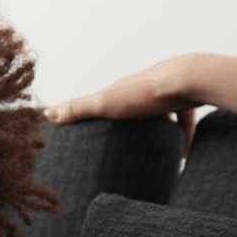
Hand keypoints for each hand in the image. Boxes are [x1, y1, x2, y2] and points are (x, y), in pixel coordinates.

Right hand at [44, 53, 206, 153]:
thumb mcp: (105, 104)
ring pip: (158, 112)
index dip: (92, 111)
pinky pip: (183, 121)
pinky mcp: (185, 100)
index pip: (101, 101)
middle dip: (126, 120)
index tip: (84, 123)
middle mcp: (140, 89)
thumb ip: (79, 109)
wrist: (189, 80)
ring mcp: (163, 94)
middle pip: (130, 105)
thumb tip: (47, 113)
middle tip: (119, 141)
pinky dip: (182, 138)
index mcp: (120, 90)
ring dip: (156, 130)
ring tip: (152, 152)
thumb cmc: (145, 93)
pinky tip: (183, 156)